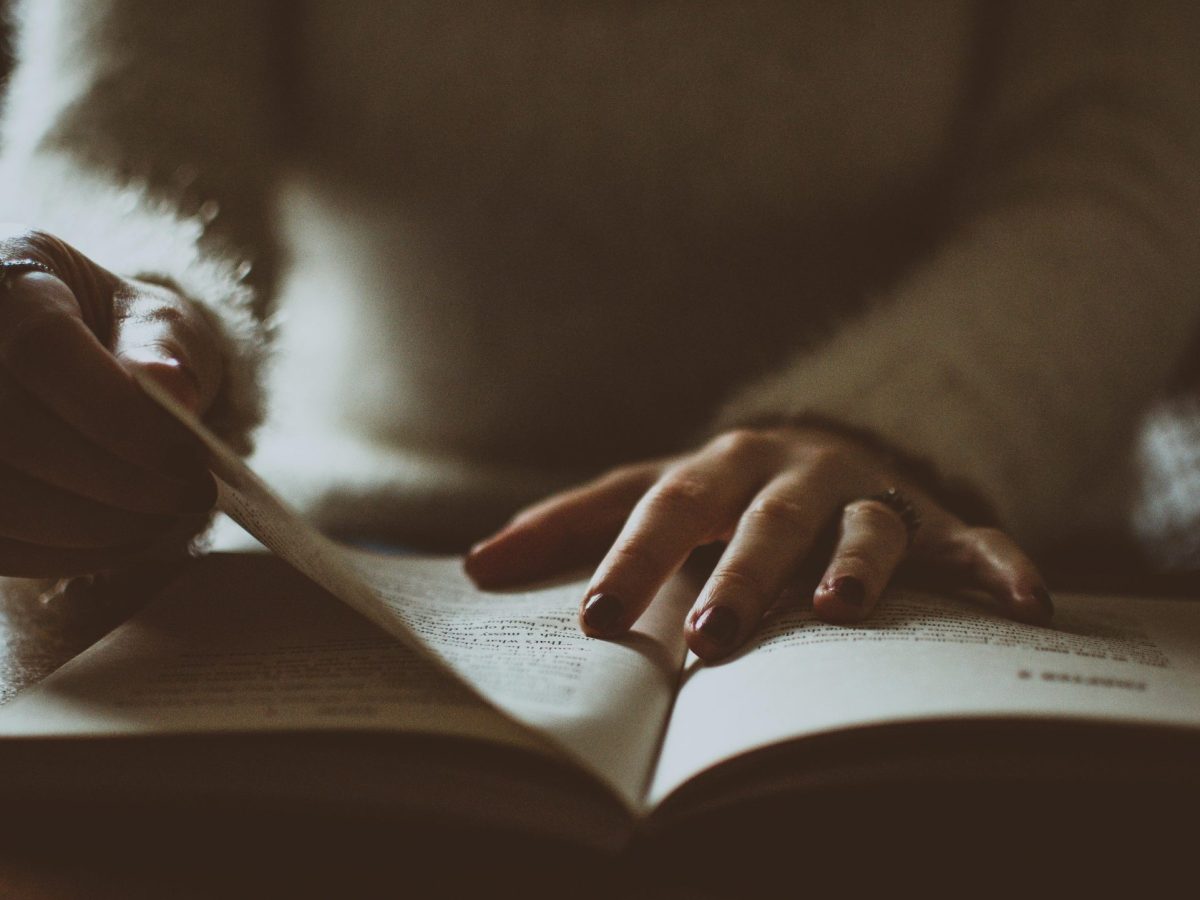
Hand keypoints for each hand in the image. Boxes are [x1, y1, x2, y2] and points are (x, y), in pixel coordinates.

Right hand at [0, 227, 222, 576]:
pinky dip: (63, 554)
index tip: (192, 462)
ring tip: (162, 522)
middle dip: (119, 484)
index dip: (121, 417)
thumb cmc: (126, 335)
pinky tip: (119, 540)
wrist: (83, 357)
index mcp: (12, 279)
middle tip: (192, 498)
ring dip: (95, 528)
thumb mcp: (158, 320)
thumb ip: (166, 346)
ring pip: (0, 498)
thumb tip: (173, 387)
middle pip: (16, 432)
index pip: (44, 352)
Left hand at [466, 426, 1052, 661]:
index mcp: (716, 467)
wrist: (827, 442)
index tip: (594, 620)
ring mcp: (865, 491)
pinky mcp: (931, 517)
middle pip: (763, 521)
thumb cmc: (722, 488)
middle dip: (739, 577)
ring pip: (863, 524)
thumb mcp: (650, 493)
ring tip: (843, 610)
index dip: (630, 557)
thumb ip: (571, 526)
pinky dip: (998, 566)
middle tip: (709, 642)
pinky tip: (1024, 605)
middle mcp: (790, 473)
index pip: (665, 506)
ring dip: (856, 565)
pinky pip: (972, 539)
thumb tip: (472, 565)